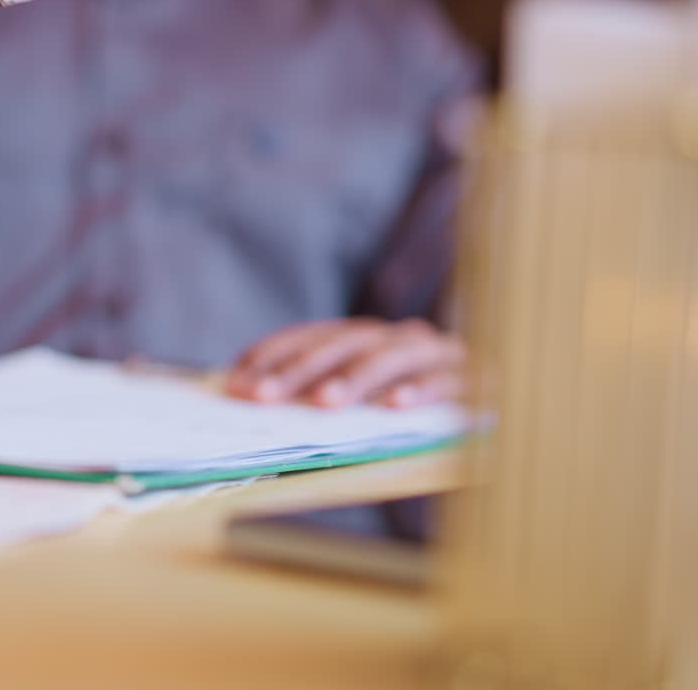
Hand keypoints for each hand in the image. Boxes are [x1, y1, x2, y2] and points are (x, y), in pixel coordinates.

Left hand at [226, 318, 465, 408]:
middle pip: (341, 345)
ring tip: (323, 402)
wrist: (505, 398)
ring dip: (354, 379)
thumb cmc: (414, 406)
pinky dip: (420, 391)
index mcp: (363, 336)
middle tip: (263, 397)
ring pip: (389, 358)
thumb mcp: (361, 398)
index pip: (309, 337)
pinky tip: (395, 406)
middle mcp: (394, 336)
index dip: (272, 356)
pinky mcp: (473, 377)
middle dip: (298, 372)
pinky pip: (446, 382)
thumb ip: (319, 393)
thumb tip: (256, 400)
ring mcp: (434, 353)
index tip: (237, 383)